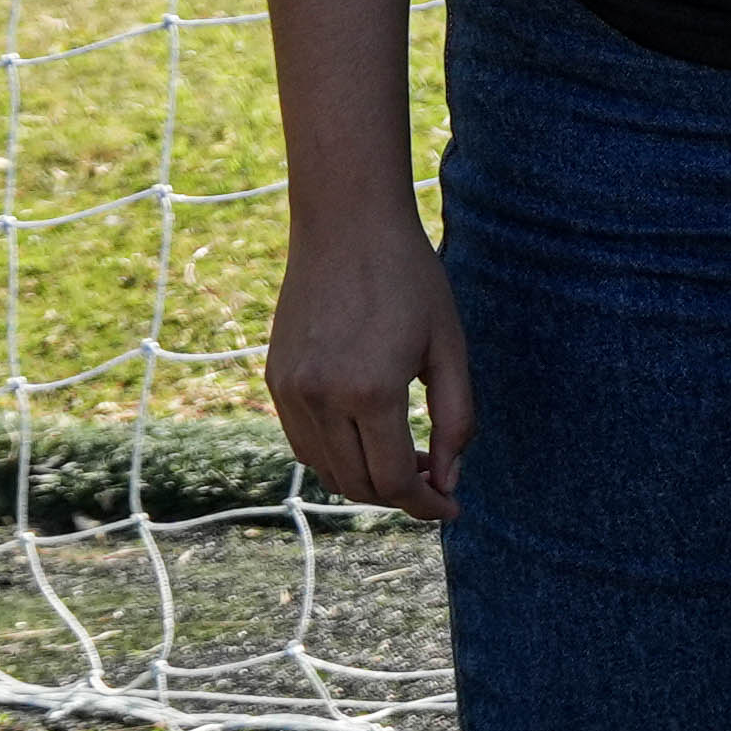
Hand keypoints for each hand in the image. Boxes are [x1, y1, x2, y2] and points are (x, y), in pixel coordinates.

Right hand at [269, 199, 472, 522]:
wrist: (346, 222)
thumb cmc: (409, 277)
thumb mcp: (450, 347)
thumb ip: (456, 420)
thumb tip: (448, 482)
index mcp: (370, 391)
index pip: (392, 482)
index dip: (426, 504)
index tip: (452, 508)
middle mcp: (320, 398)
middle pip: (357, 485)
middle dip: (399, 496)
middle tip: (434, 481)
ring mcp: (290, 390)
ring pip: (326, 469)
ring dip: (366, 479)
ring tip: (405, 458)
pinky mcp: (275, 379)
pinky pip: (303, 442)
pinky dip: (335, 455)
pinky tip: (368, 434)